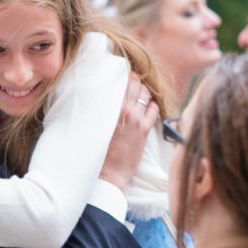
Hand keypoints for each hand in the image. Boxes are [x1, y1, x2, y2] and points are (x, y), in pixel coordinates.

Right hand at [99, 73, 157, 192]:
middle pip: (136, 84)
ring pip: (146, 95)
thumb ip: (96, 110)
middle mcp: (126, 111)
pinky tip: (146, 108)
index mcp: (111, 108)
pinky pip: (154, 109)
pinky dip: (152, 105)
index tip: (121, 74)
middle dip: (135, 80)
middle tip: (131, 82)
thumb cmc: (96, 152)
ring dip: (143, 92)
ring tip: (138, 94)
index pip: (121, 82)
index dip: (123, 75)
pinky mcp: (145, 130)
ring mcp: (138, 120)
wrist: (109, 174)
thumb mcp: (93, 126)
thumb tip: (95, 96)